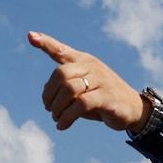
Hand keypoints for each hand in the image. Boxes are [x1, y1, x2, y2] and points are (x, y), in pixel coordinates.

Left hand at [27, 32, 148, 132]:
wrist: (132, 108)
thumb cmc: (102, 97)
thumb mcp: (84, 88)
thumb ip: (66, 86)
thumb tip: (46, 96)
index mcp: (84, 61)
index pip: (61, 50)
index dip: (46, 43)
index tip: (30, 36)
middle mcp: (91, 66)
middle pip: (60, 74)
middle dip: (49, 94)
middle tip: (48, 108)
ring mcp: (100, 80)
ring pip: (69, 89)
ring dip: (57, 108)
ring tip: (55, 118)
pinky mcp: (106, 97)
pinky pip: (80, 105)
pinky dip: (66, 117)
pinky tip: (62, 125)